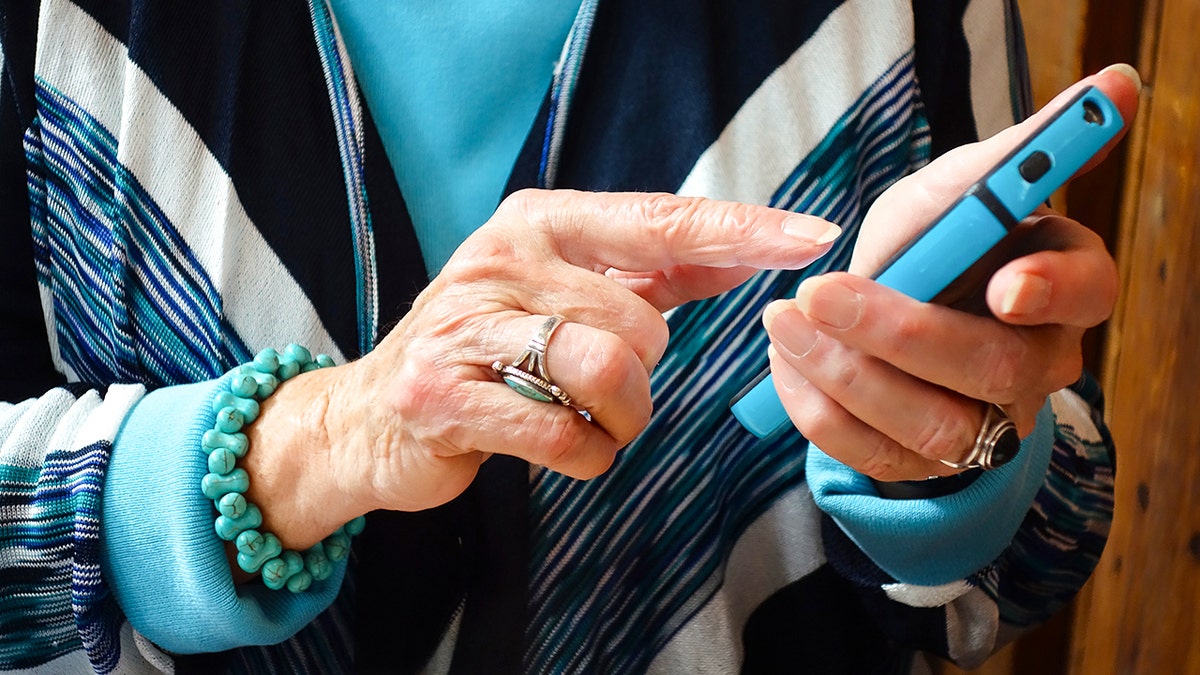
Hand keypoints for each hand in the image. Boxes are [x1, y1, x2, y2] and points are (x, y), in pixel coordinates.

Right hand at [242, 190, 839, 547]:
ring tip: (584, 420)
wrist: (373, 416)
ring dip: (617, 419)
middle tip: (602, 389)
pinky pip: (561, 435)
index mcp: (539, 222)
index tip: (814, 237)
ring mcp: (463, 326)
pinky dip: (581, 456)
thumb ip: (652, 269)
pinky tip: (551, 445)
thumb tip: (746, 251)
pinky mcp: (440, 395)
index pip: (659, 220)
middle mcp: (498, 258)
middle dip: (644, 376)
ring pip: (605, 371)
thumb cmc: (488, 348)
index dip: (740, 231)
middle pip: (641, 320)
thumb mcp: (563, 289)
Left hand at [762, 65, 1141, 481]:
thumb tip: (1113, 86)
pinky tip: (783, 362)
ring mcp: (985, 424)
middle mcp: (1036, 364)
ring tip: (782, 321)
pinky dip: (817, 410)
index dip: (1051, 291)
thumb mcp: (951, 191)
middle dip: (898, 332)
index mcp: (1060, 286)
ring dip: (844, 375)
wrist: (875, 314)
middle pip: (993, 369)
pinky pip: (875, 456)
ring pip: (931, 425)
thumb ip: (1010, 156)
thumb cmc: (928, 246)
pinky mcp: (926, 464)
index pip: (1087, 291)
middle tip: (821, 292)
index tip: (1001, 284)